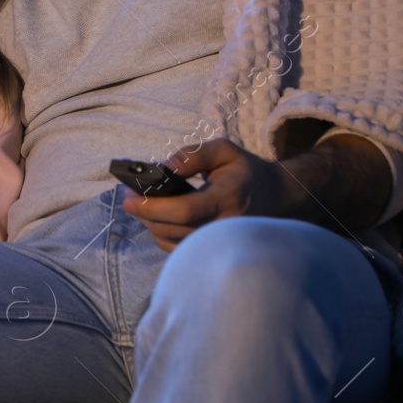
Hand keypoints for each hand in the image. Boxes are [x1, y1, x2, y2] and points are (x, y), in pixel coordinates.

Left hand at [120, 138, 289, 251]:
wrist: (275, 198)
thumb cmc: (244, 172)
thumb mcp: (224, 151)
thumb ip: (194, 155)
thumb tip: (164, 167)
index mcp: (227, 199)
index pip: (184, 210)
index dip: (152, 206)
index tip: (129, 196)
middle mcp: (223, 226)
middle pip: (171, 229)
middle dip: (144, 213)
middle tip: (127, 196)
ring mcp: (218, 244)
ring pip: (170, 242)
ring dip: (149, 223)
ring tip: (141, 203)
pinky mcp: (211, 251)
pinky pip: (176, 248)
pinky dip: (161, 233)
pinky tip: (158, 216)